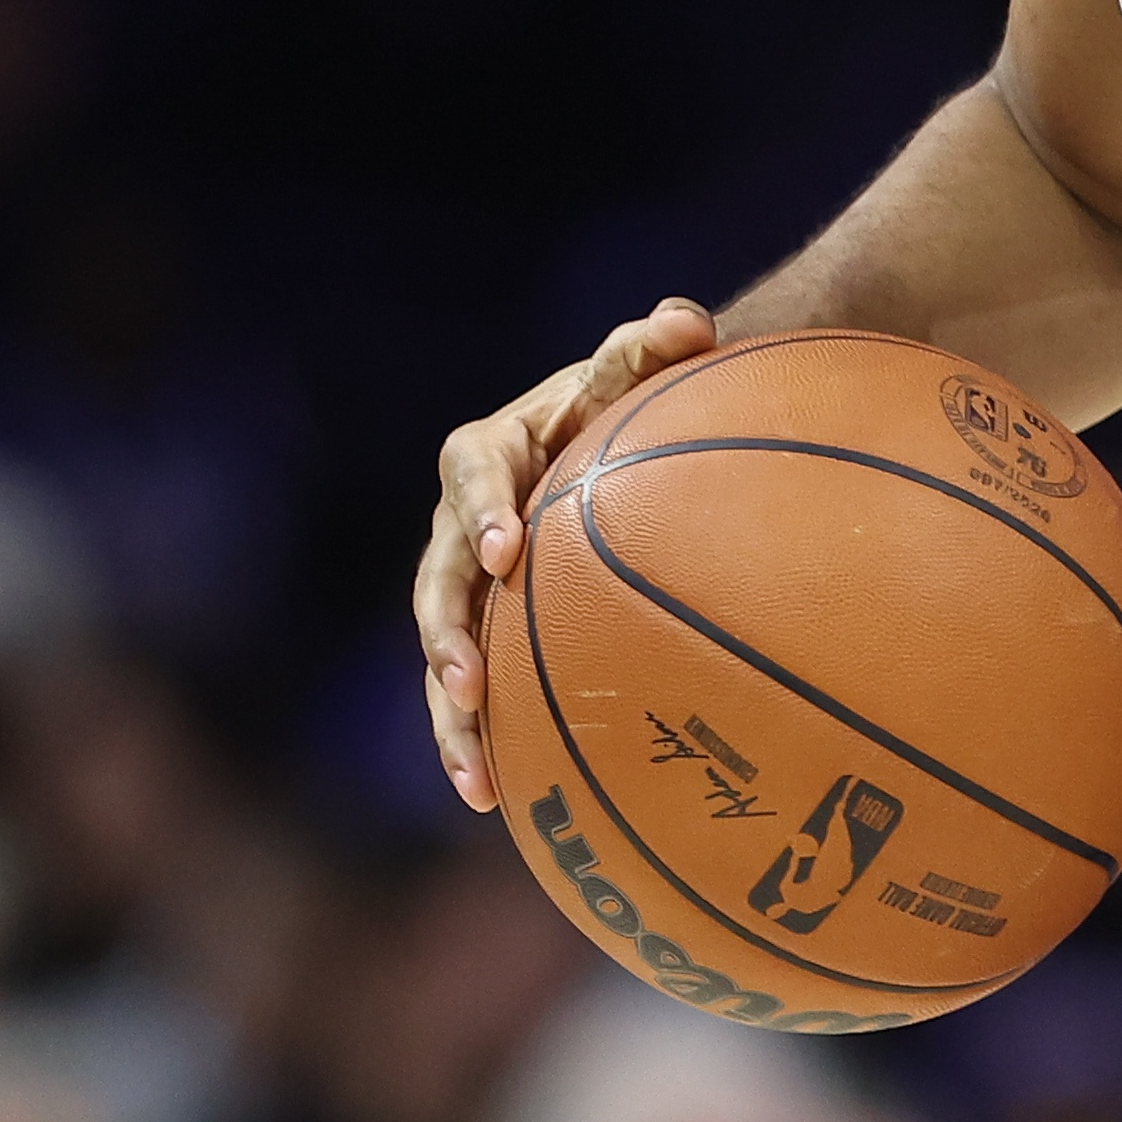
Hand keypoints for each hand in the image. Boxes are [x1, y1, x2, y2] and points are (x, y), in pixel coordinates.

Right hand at [415, 295, 719, 811]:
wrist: (615, 445)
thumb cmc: (629, 404)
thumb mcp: (637, 370)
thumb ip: (652, 345)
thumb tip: (686, 322)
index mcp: (490, 452)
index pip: (472, 473)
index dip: (480, 511)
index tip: (504, 551)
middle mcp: (463, 523)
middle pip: (435, 581)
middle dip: (445, 634)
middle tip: (464, 679)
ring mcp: (468, 586)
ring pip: (442, 651)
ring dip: (449, 713)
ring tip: (472, 773)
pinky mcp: (486, 634)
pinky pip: (471, 690)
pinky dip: (479, 741)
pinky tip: (497, 800)